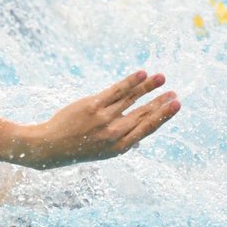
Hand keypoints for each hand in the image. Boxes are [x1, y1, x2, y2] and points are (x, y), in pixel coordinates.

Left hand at [21, 71, 179, 168]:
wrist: (51, 146)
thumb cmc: (79, 147)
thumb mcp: (103, 152)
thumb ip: (122, 142)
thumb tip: (141, 139)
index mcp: (120, 147)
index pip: (147, 128)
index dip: (163, 116)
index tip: (176, 106)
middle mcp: (114, 133)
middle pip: (142, 114)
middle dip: (160, 102)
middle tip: (175, 93)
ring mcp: (103, 119)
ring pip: (131, 99)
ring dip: (148, 87)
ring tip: (162, 78)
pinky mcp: (91, 106)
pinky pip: (115, 91)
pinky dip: (130, 82)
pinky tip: (142, 74)